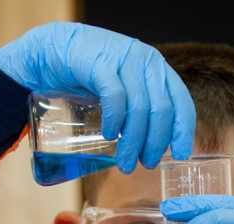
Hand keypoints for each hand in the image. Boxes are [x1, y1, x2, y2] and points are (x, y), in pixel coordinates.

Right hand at [0, 22, 194, 171]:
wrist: (50, 49)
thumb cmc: (88, 75)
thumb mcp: (123, 89)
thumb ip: (139, 108)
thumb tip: (150, 146)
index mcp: (157, 69)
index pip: (181, 102)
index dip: (183, 131)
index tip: (180, 155)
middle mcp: (145, 61)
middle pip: (161, 110)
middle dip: (155, 143)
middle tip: (145, 164)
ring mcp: (123, 60)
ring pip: (139, 108)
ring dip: (133, 141)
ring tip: (125, 162)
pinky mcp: (99, 63)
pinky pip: (115, 97)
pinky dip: (115, 120)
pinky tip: (110, 135)